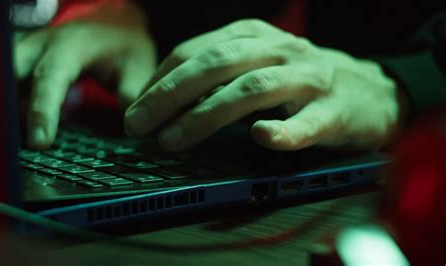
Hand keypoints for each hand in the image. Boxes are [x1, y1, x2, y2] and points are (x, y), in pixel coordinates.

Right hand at [15, 4, 155, 149]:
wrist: (115, 25)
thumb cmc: (125, 47)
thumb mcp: (137, 69)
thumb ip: (130, 95)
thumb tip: (129, 128)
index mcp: (71, 45)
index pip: (49, 78)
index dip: (42, 111)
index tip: (40, 142)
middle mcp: (43, 44)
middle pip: (13, 74)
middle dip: (12, 108)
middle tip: (19, 143)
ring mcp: (30, 51)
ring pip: (6, 78)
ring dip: (10, 106)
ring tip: (20, 138)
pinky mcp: (27, 61)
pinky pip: (10, 82)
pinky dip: (13, 103)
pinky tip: (23, 127)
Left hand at [124, 19, 404, 151]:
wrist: (370, 90)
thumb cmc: (300, 81)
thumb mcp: (257, 62)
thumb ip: (218, 73)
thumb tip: (162, 100)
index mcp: (254, 35)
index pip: (196, 51)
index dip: (160, 80)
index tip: (135, 108)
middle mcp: (279, 49)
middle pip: (216, 66)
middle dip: (170, 95)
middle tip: (137, 125)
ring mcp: (308, 79)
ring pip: (251, 90)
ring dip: (206, 116)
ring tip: (173, 140)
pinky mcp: (334, 112)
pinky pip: (306, 122)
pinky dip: (282, 131)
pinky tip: (261, 138)